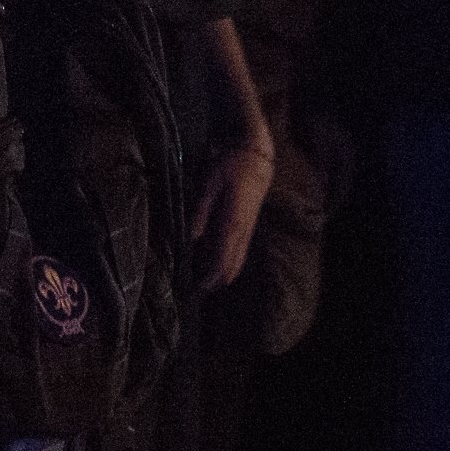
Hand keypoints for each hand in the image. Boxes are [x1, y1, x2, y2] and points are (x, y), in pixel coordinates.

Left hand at [191, 139, 277, 291]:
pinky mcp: (249, 226)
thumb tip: (192, 238)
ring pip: (238, 261)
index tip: (197, 288)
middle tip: (197, 292)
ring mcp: (248, 229)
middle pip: (232, 266)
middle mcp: (243, 231)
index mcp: (232, 222)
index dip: (210, 277)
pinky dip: (230, 264)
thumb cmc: (231, 167)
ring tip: (206, 285)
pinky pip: (241, 252)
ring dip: (224, 275)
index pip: (222, 259)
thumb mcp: (210, 184)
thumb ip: (201, 212)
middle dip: (216, 282)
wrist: (257, 158)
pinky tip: (220, 268)